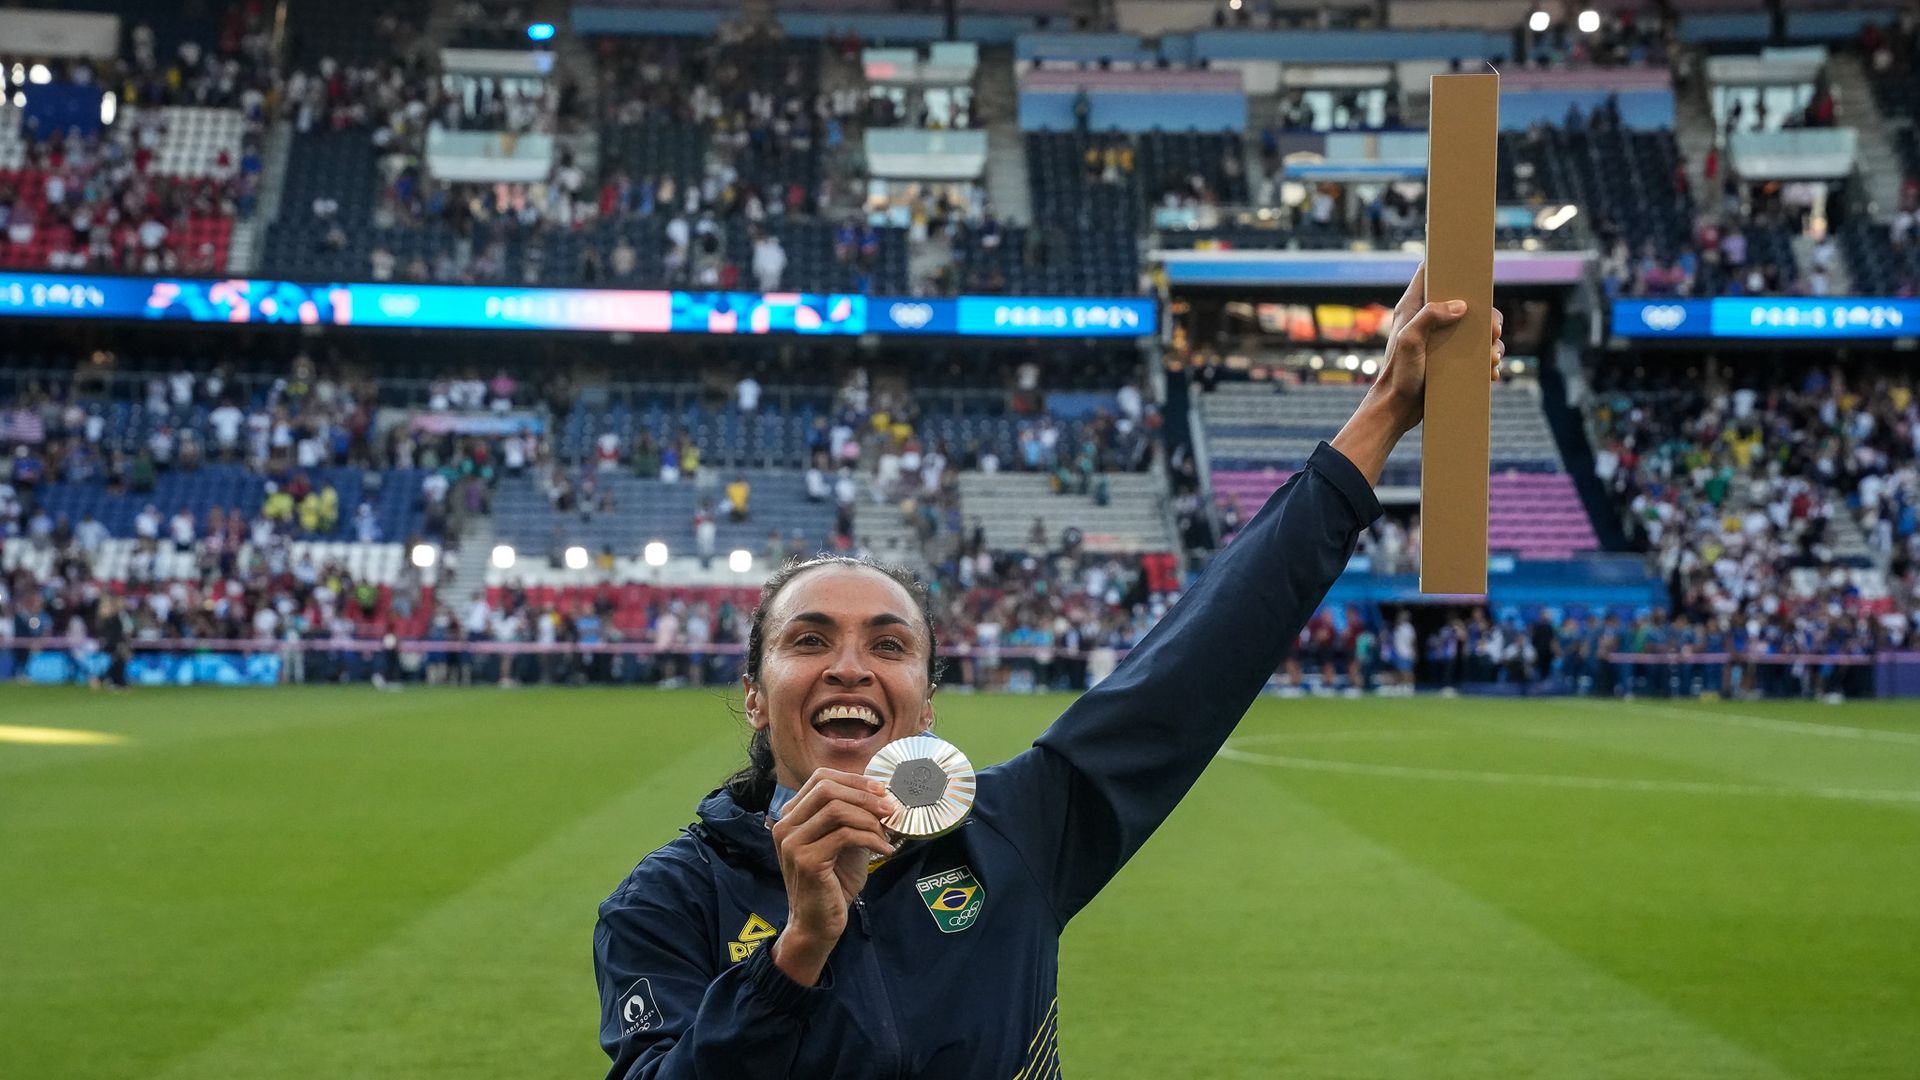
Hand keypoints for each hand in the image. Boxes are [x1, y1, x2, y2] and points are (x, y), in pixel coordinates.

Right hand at [769, 768, 899, 986]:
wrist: (818, 923)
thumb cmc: (834, 882)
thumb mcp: (844, 841)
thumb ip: (854, 816)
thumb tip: (883, 794)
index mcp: (792, 815)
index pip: (821, 778)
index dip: (854, 779)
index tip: (881, 790)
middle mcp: (785, 825)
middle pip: (827, 788)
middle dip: (864, 794)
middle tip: (889, 808)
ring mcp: (792, 842)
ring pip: (837, 809)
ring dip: (869, 818)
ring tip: (886, 833)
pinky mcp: (806, 860)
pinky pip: (845, 835)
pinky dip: (871, 838)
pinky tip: (884, 849)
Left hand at [1366, 262, 1505, 436]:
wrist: (1397, 409)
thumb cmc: (1398, 374)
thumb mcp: (1410, 341)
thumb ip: (1430, 317)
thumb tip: (1462, 305)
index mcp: (1414, 307)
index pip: (1430, 273)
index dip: (1449, 264)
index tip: (1469, 264)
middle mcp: (1430, 319)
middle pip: (1466, 302)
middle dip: (1485, 315)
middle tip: (1493, 330)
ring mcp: (1443, 339)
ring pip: (1476, 330)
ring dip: (1491, 342)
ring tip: (1492, 359)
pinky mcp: (1451, 359)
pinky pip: (1477, 354)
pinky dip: (1487, 362)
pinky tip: (1490, 372)